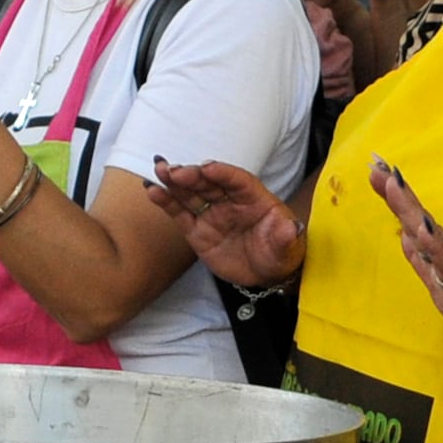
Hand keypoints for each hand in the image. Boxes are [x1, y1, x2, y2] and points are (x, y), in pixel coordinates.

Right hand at [149, 161, 307, 288]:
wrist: (268, 273)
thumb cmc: (281, 252)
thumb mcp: (288, 246)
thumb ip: (285, 236)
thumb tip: (290, 228)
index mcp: (254, 198)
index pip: (238, 180)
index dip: (223, 173)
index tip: (207, 168)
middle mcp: (230, 201)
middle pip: (209, 183)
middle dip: (192, 175)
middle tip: (174, 171)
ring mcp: (213, 215)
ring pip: (191, 194)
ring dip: (175, 182)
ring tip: (159, 171)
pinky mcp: (198, 231)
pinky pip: (181, 214)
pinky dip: (167, 202)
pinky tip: (153, 190)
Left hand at [368, 157, 442, 343]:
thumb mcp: (437, 280)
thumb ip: (421, 259)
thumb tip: (405, 237)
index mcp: (436, 248)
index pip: (411, 216)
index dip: (393, 193)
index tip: (375, 167)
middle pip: (414, 214)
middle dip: (395, 189)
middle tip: (375, 163)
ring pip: (425, 230)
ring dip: (408, 207)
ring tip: (393, 184)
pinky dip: (433, 244)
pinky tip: (422, 229)